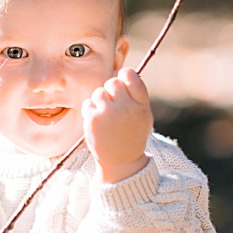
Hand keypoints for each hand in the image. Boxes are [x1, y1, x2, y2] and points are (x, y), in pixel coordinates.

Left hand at [81, 67, 152, 182]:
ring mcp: (108, 113)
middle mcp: (126, 107)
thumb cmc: (132, 134)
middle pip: (113, 82)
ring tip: (106, 116)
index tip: (123, 82)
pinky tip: (98, 122)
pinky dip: (91, 110)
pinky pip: (88, 103)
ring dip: (100, 101)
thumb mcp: (143, 115)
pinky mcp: (93, 119)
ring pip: (99, 92)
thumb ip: (136, 94)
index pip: (131, 75)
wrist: (121, 160)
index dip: (125, 76)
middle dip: (111, 90)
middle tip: (113, 104)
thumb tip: (123, 71)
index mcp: (141, 105)